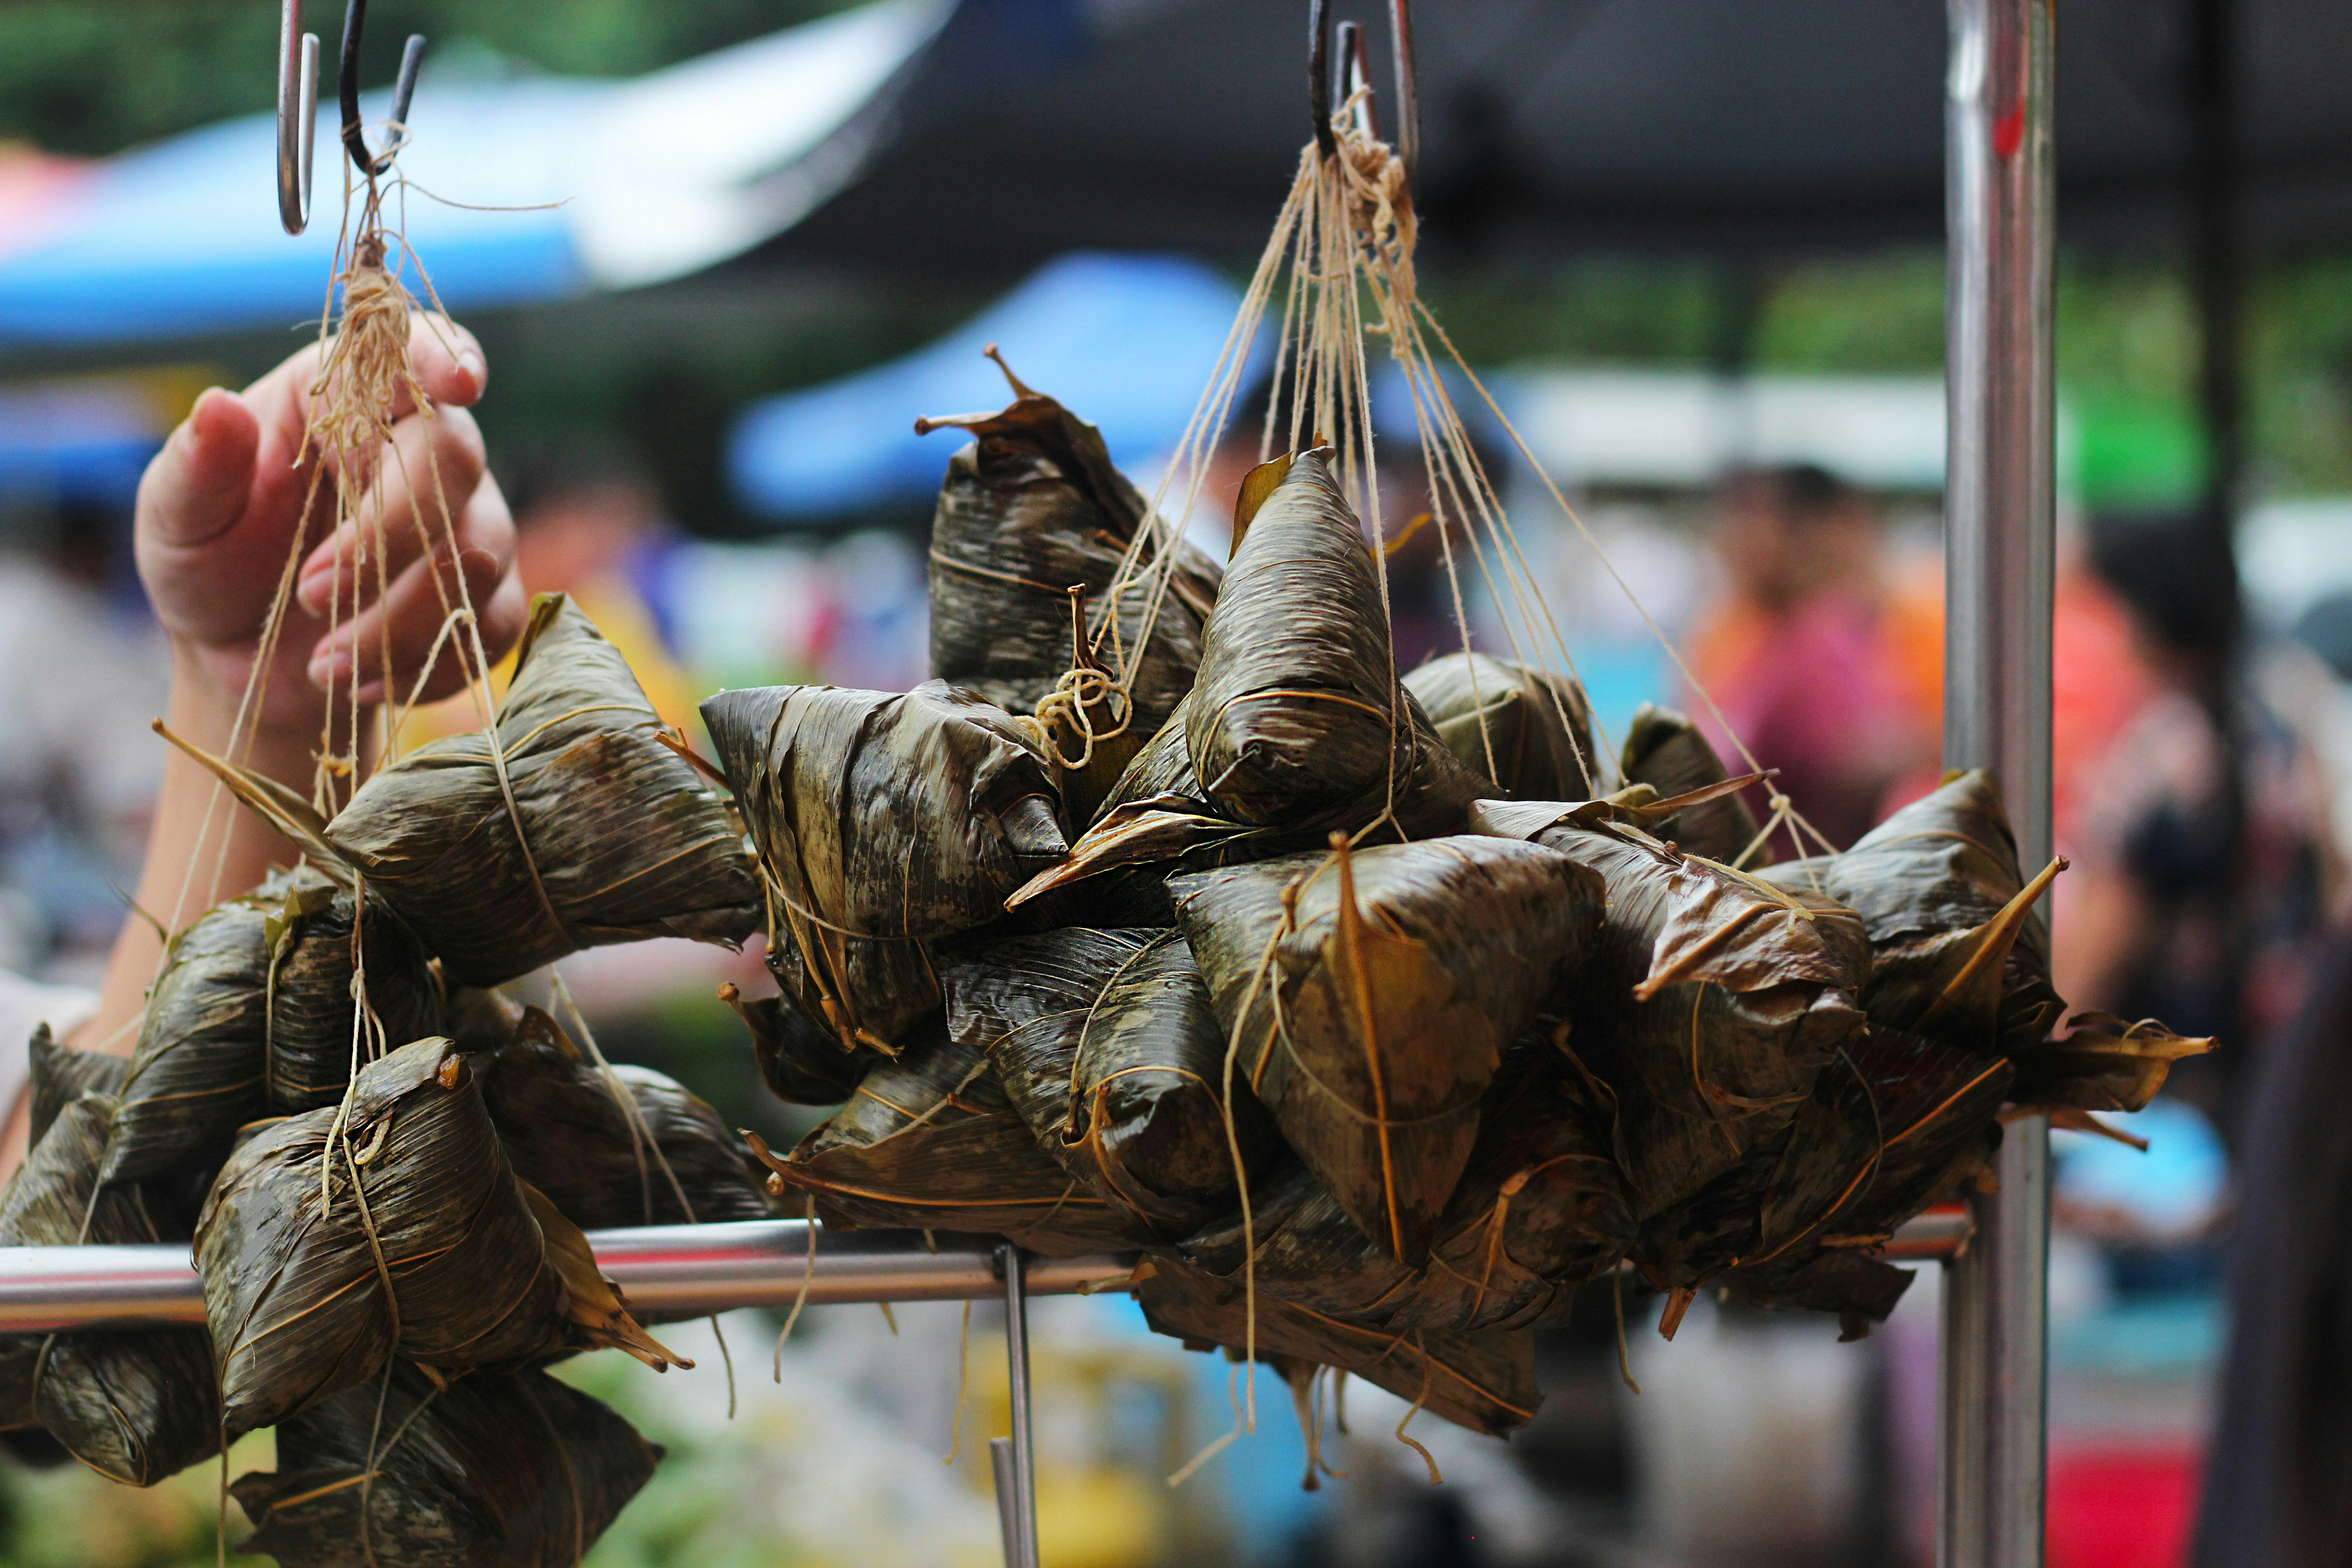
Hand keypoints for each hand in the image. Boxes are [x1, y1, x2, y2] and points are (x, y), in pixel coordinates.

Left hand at [134, 313, 525, 740]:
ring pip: (479, 555)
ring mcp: (463, 524)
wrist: (244, 660)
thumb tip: (218, 407)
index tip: (458, 384)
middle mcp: (417, 449)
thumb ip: (197, 469)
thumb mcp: (176, 518)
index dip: (443, 356)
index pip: (410, 350)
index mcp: (344, 400)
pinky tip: (365, 683)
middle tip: (312, 595)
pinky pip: (496, 625)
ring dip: (403, 621)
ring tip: (325, 665)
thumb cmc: (209, 565)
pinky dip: (435, 664)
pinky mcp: (483, 598)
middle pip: (453, 464)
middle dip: (388, 539)